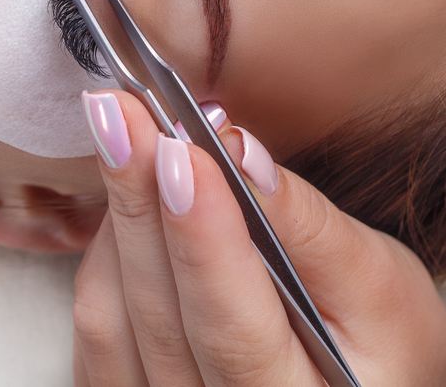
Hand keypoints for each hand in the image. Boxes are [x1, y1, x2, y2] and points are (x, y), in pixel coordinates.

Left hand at [73, 89, 445, 384]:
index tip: (177, 150)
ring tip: (124, 133)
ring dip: (115, 218)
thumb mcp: (378, 285)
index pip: (234, 329)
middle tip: (117, 110)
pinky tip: (127, 196)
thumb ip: (309, 226)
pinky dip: (103, 252)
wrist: (344, 379)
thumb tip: (240, 153)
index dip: (200, 240)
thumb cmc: (374, 337)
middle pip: (157, 318)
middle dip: (135, 202)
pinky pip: (91, 324)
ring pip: (107, 319)